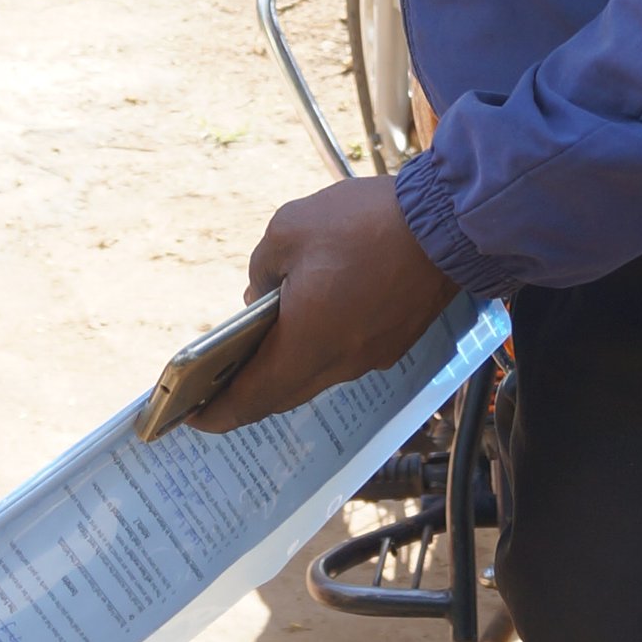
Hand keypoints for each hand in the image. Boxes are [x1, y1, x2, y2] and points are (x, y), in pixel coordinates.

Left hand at [192, 177, 453, 431]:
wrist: (448, 223)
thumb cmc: (364, 224)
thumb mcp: (288, 230)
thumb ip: (262, 268)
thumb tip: (261, 295)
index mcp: (307, 343)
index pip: (254, 395)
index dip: (219, 410)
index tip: (193, 417)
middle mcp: (340, 363)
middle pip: (284, 393)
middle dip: (247, 394)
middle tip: (215, 388)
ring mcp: (371, 356)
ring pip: (316, 376)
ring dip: (284, 368)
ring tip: (255, 351)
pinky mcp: (394, 340)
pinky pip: (344, 357)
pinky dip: (317, 350)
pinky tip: (306, 322)